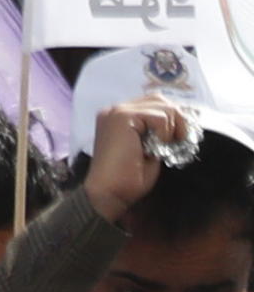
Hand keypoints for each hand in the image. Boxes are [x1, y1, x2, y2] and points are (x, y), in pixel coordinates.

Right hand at [89, 96, 190, 221]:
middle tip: (180, 143)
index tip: (181, 139)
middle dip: (178, 120)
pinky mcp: (122, 117)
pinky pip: (160, 117)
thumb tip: (180, 124)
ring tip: (166, 148)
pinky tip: (155, 149)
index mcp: (119, 116)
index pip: (154, 103)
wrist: (110, 192)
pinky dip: (165, 134)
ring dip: (172, 128)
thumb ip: (156, 133)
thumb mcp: (149, 149)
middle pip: (160, 99)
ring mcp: (117, 111)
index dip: (173, 119)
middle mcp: (115, 109)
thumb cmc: (128, 178)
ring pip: (163, 106)